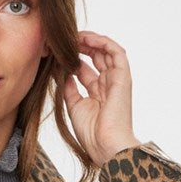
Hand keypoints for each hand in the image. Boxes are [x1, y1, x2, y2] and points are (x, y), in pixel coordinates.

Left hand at [63, 30, 141, 167]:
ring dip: (91, 41)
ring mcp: (116, 80)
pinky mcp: (123, 77)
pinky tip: (88, 39)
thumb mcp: (74, 105)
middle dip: (80, 46)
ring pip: (106, 51)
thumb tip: (61, 71)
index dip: (72, 58)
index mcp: (97, 93)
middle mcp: (108, 84)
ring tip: (75, 36)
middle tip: (65, 40)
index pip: (85, 68)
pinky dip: (103, 42)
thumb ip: (68, 87)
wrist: (105, 145)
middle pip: (95, 57)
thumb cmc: (92, 134)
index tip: (58, 52)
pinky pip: (116, 52)